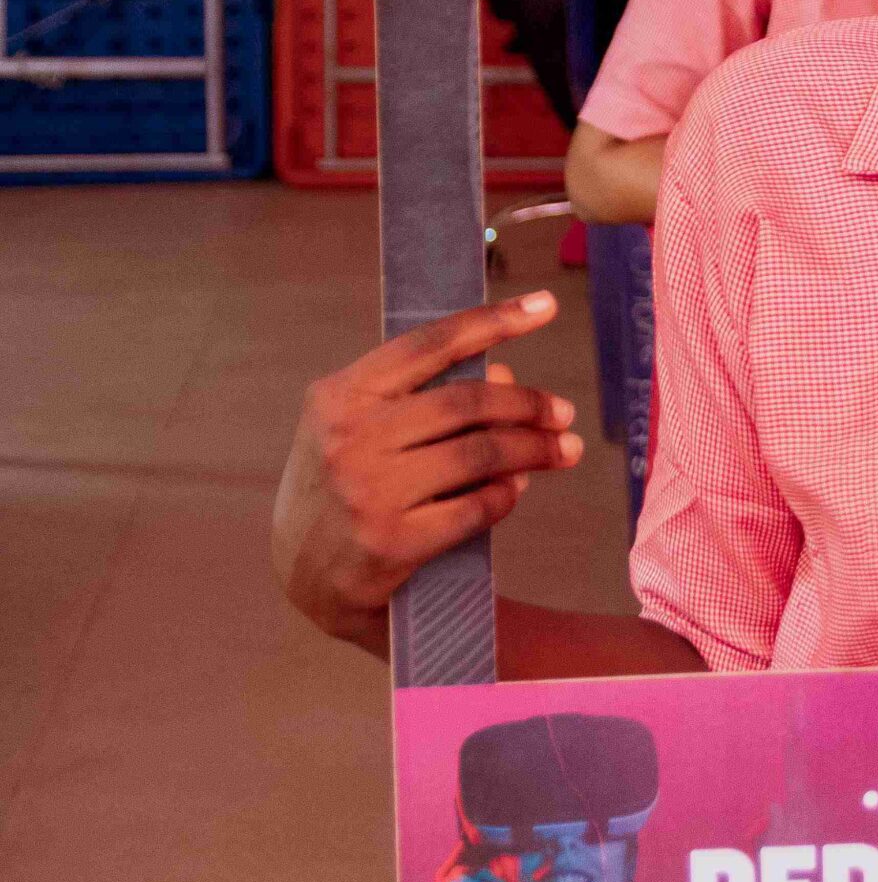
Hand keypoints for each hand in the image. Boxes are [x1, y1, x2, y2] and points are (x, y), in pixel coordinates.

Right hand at [272, 295, 584, 656]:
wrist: (306, 576)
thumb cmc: (347, 487)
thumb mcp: (361, 429)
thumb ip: (425, 396)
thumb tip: (507, 375)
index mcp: (340, 395)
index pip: (429, 344)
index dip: (493, 321)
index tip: (545, 306)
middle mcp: (349, 437)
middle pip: (467, 401)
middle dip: (528, 404)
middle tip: (564, 413)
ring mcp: (368, 491)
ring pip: (480, 453)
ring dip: (535, 449)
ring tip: (566, 449)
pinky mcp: (392, 542)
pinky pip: (477, 507)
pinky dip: (507, 494)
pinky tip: (517, 488)